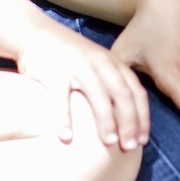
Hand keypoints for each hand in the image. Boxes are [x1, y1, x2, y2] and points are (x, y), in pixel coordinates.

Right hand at [15, 25, 149, 150]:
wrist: (37, 33)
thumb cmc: (71, 56)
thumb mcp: (97, 64)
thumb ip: (112, 84)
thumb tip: (127, 123)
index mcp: (113, 63)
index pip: (136, 92)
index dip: (142, 117)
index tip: (142, 141)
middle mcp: (99, 63)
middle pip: (121, 94)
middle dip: (129, 122)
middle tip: (129, 147)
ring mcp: (77, 66)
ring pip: (97, 94)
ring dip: (105, 120)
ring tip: (109, 143)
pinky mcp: (54, 71)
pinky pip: (60, 98)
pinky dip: (64, 119)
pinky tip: (66, 138)